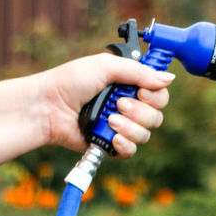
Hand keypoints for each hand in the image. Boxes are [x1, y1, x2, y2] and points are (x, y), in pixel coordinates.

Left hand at [36, 53, 173, 157]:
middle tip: (118, 104)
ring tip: (109, 120)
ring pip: (145, 134)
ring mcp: (119, 127)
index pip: (159, 94)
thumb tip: (169, 78)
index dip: (155, 95)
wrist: (46, 107)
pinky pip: (131, 150)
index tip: (141, 91)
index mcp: (128, 86)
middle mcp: (127, 106)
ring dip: (129, 127)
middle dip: (139, 111)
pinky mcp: (110, 144)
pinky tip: (113, 136)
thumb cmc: (69, 82)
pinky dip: (125, 144)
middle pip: (156, 116)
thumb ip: (138, 71)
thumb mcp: (105, 65)